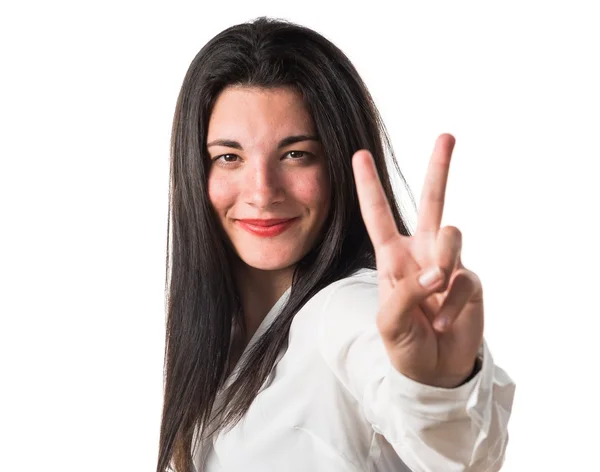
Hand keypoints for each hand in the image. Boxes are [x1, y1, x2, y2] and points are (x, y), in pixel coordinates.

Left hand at [352, 134, 483, 387]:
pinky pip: (465, 279)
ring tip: (435, 291)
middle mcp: (421, 252)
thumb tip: (438, 273)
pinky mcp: (471, 281)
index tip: (359, 155)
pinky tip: (443, 323)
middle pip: (431, 202)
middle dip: (439, 169)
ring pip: (450, 234)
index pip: (378, 215)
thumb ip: (405, 294)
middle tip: (446, 135)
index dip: (368, 186)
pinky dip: (453, 304)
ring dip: (442, 260)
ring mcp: (448, 264)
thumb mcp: (389, 322)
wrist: (434, 371)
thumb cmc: (405, 343)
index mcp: (393, 257)